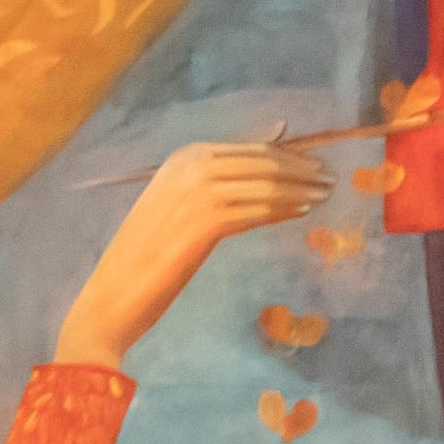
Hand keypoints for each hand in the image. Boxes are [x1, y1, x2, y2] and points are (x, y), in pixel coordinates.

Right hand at [56, 143, 331, 370]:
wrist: (114, 294)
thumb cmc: (147, 258)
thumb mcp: (178, 212)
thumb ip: (213, 188)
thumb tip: (254, 172)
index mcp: (181, 157)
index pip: (247, 150)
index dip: (286, 155)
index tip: (313, 163)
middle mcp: (188, 165)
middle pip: (260, 161)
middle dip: (300, 168)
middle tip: (330, 177)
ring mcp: (196, 190)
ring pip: (263, 183)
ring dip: (300, 187)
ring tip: (326, 194)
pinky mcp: (206, 220)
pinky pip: (256, 209)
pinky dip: (284, 208)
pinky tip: (304, 212)